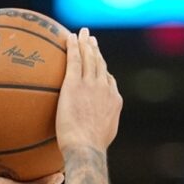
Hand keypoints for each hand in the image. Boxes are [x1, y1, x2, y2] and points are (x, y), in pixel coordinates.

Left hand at [56, 28, 121, 153]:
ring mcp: (90, 85)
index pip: (109, 81)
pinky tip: (69, 37)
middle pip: (100, 64)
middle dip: (96, 50)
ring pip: (89, 58)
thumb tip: (92, 134)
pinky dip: (73, 46)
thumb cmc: (91, 150)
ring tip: (83, 34)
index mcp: (113, 100)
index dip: (103, 70)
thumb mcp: (102, 138)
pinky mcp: (75, 84)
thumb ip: (100, 128)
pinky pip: (74, 60)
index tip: (99, 64)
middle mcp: (105, 88)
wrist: (86, 148)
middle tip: (92, 40)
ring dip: (86, 43)